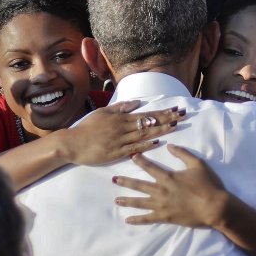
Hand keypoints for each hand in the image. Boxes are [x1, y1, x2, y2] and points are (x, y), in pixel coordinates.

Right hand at [66, 101, 184, 164]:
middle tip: (182, 116)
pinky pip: (134, 148)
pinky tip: (157, 142)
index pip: (146, 114)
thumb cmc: (87, 127)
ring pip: (144, 135)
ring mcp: (120, 141)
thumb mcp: (104, 112)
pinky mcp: (116, 153)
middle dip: (167, 119)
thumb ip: (121, 107)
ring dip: (161, 130)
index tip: (176, 110)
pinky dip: (146, 145)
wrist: (73, 143)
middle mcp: (123, 128)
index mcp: (121, 118)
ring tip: (175, 127)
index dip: (162, 113)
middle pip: (149, 123)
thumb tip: (137, 103)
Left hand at [113, 144, 228, 227]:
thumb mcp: (197, 164)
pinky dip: (137, 219)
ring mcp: (162, 205)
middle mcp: (161, 191)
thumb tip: (170, 146)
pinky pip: (148, 219)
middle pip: (139, 185)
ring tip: (116, 200)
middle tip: (114, 179)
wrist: (214, 207)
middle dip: (126, 181)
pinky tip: (128, 220)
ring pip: (140, 202)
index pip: (150, 167)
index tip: (131, 157)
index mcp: (168, 177)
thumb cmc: (208, 185)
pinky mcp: (165, 217)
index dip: (140, 161)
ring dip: (127, 200)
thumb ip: (183, 154)